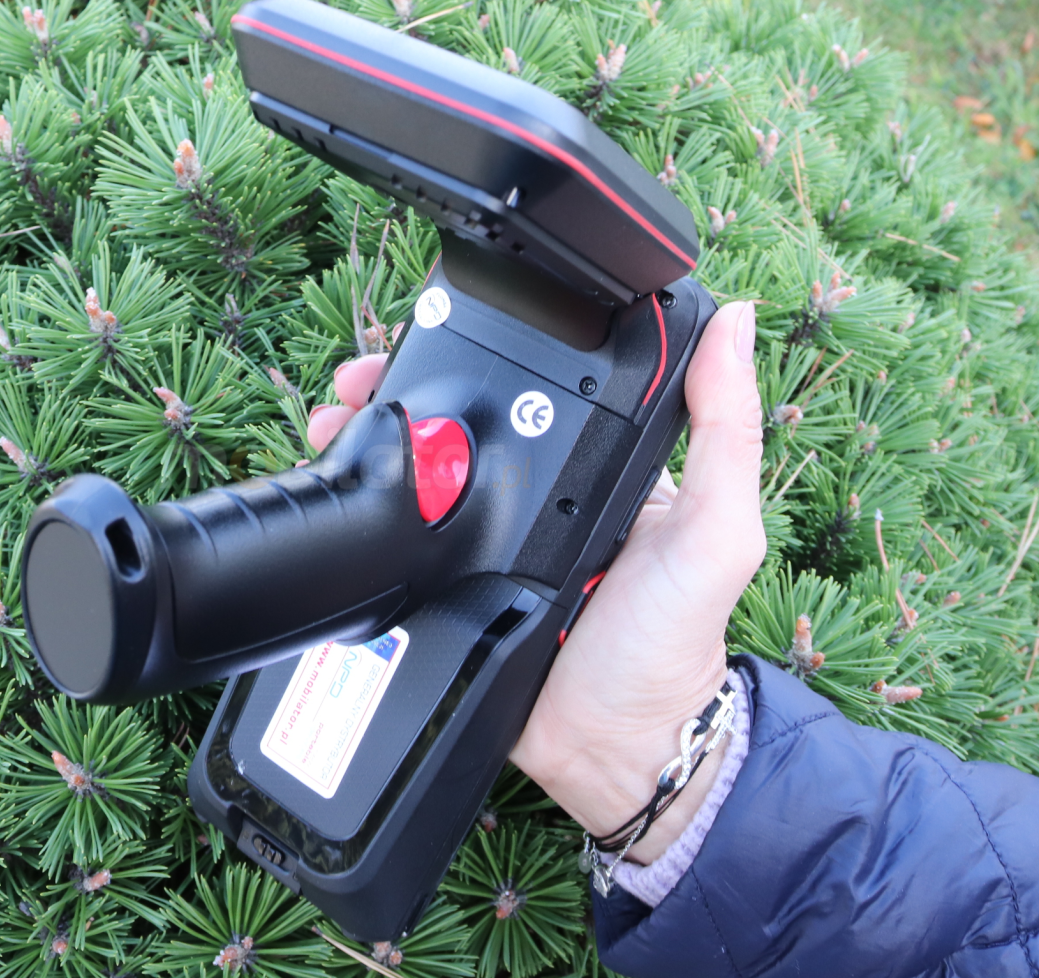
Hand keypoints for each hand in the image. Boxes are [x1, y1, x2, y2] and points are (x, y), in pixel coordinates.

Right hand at [308, 301, 764, 861]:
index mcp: (601, 461)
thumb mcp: (717, 530)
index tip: (444, 318)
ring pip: (421, 469)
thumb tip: (736, 320)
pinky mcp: (449, 578)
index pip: (542, 384)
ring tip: (332, 418)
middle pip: (464, 418)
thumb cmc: (674, 640)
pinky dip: (368, 504)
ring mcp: (487, 534)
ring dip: (371, 435)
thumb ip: (727, 431)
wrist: (611, 750)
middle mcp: (539, 489)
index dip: (492, 347)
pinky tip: (336, 481)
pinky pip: (403, 532)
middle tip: (358, 376)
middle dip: (403, 386)